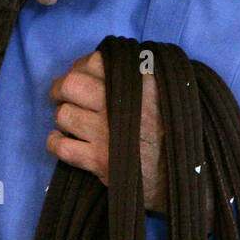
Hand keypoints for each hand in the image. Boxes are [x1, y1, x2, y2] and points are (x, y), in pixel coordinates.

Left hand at [47, 51, 166, 211]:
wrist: (184, 177)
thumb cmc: (175, 132)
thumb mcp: (167, 92)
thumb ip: (141, 75)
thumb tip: (107, 63)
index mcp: (140, 82)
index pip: (95, 62)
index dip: (80, 67)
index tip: (80, 75)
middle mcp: (122, 103)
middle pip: (71, 84)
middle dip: (61, 89)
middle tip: (63, 95)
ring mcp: (108, 133)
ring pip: (63, 114)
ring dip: (63, 117)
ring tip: (72, 121)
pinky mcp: (99, 160)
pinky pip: (61, 146)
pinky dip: (55, 142)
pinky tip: (62, 140)